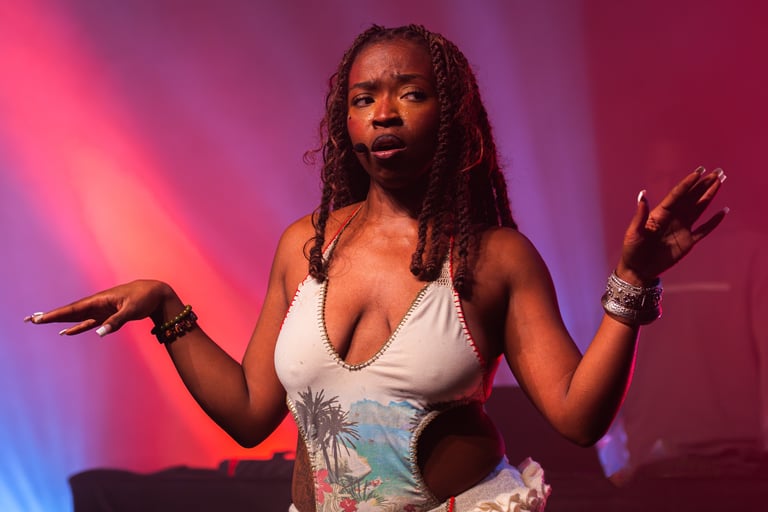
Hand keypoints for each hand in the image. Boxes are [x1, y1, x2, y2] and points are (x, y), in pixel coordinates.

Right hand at [24, 280, 177, 335]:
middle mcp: (97, 304)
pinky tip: (67, 331)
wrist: (156, 294)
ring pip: (77, 317)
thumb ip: (115, 321)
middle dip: (51, 316)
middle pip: (70, 312)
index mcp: (100, 299)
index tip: (40, 318)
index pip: (74, 309)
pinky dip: (78, 327)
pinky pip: (89, 323)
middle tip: (31, 320)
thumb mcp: (131, 310)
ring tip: (42, 323)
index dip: (56, 314)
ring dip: (61, 321)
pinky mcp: (108, 316)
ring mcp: (101, 310)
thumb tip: (99, 333)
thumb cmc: (144, 298)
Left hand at [618, 167, 726, 283]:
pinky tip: (723, 212)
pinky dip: (714, 222)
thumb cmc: (632, 250)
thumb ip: (641, 214)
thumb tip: (642, 194)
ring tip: (720, 182)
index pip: (677, 195)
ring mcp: (682, 228)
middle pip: (691, 198)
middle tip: (717, 171)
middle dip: (704, 184)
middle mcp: (673, 218)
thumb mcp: (634, 232)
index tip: (699, 172)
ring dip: (709, 196)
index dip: (688, 183)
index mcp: (660, 213)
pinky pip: (704, 229)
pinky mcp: (688, 241)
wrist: (638, 269)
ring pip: (699, 209)